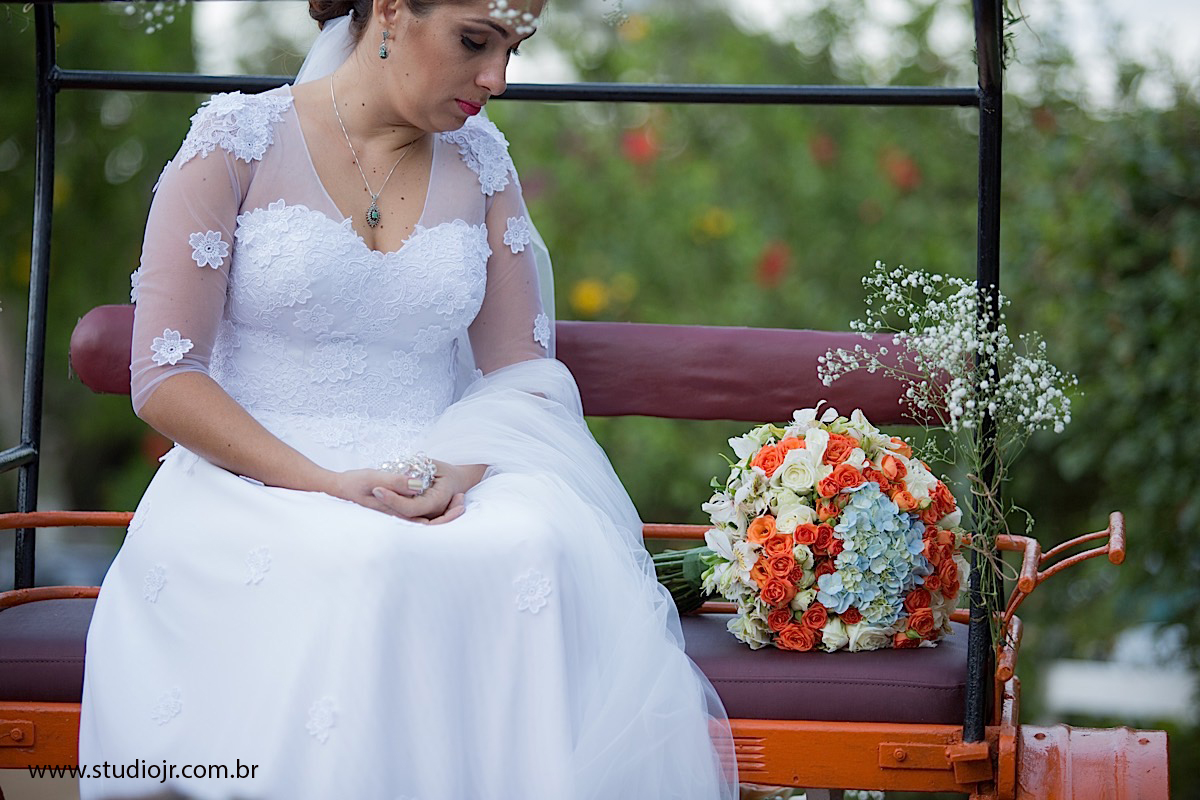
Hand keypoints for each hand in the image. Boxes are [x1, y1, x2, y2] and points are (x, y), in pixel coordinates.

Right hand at [323, 462, 484, 523]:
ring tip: (458, 496)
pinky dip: (434, 508)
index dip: (448, 516)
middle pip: (431, 526)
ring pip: (427, 521)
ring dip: (444, 512)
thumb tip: (418, 485)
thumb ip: (395, 481)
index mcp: (395, 516)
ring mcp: (397, 517)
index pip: (428, 524)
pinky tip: (442, 495)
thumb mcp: (373, 477)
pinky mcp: (396, 512)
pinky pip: (420, 514)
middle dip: (450, 516)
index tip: (459, 498)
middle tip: (463, 498)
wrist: (338, 488)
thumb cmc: (353, 482)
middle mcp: (398, 521)